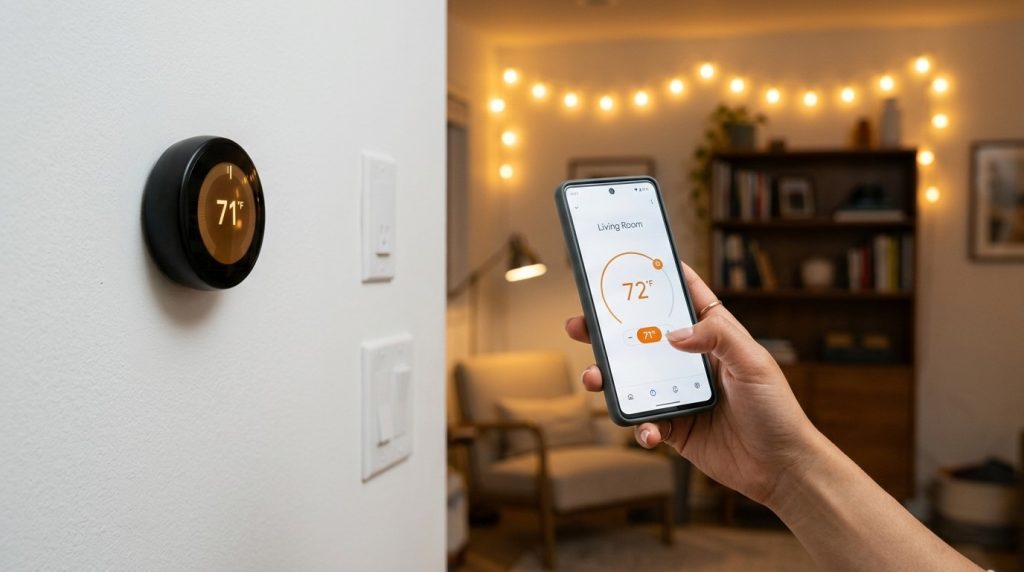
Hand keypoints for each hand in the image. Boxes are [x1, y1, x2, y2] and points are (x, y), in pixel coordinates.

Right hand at [566, 262, 819, 505]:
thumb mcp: (753, 362)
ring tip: (595, 378)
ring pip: (632, 379)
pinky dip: (639, 426)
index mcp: (714, 336)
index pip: (686, 297)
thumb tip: (672, 334)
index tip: (633, 261)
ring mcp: (679, 394)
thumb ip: (717, 337)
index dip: (661, 278)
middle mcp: (692, 361)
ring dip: (609, 378)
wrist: (781, 467)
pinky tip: (648, 431)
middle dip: (608, 330)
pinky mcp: (674, 427)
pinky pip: (644, 421)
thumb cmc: (776, 410)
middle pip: (643, 337)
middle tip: (580, 323)